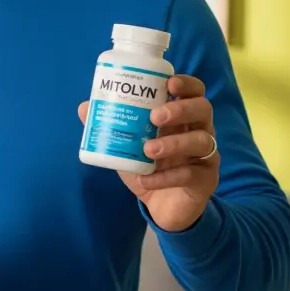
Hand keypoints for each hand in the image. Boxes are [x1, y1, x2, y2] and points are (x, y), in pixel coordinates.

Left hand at [77, 74, 218, 232]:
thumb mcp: (127, 146)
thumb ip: (111, 127)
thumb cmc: (149, 167)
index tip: (169, 83)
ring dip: (173, 143)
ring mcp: (206, 156)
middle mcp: (199, 131)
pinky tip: (146, 179)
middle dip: (180, 109)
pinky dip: (166, 176)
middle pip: (203, 109)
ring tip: (148, 150)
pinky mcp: (206, 180)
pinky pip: (190, 174)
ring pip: (201, 141)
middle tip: (154, 117)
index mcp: (183, 118)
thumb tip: (83, 107)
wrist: (162, 207)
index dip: (186, 84)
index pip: (194, 92)